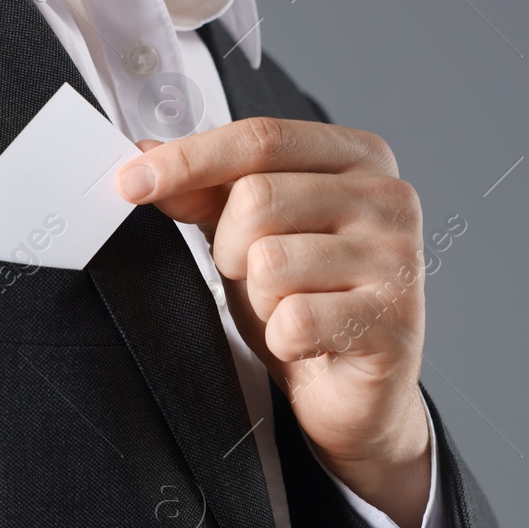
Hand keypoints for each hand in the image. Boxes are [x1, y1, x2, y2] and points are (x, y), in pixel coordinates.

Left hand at [116, 117, 431, 527]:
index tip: (128, 183)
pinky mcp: (395, 320)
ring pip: (271, 262)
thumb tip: (140, 156)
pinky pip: (294, 321)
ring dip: (261, 300)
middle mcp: (391, 197)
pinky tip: (310, 343)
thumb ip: (206, 190)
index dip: (188, 159)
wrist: (355, 389)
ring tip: (291, 310)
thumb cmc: (307, 298)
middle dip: (231, 248)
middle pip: (258, 198)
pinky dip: (283, 340)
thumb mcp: (249, 235)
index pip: (261, 138)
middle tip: (255, 277)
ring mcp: (400, 258)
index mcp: (360, 157)